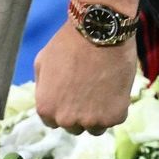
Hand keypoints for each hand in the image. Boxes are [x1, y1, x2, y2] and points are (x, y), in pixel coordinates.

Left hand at [34, 0, 142, 132]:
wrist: (99, 31)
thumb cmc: (69, 42)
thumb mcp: (42, 61)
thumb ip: (42, 86)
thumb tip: (48, 97)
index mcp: (46, 109)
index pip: (53, 121)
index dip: (63, 106)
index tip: (72, 93)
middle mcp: (66, 120)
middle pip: (74, 127)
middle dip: (80, 112)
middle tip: (89, 89)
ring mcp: (92, 121)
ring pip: (96, 127)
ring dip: (99, 113)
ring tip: (103, 88)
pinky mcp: (115, 116)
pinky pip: (115, 118)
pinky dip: (117, 106)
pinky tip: (115, 86)